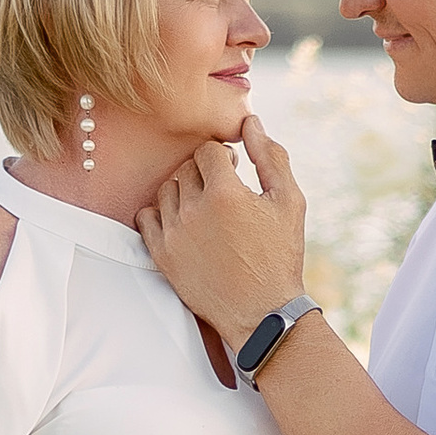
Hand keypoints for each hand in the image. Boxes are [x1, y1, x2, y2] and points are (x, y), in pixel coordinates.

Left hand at [137, 118, 308, 347]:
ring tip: (205, 209)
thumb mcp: (289, 202)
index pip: (207, 150)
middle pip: (186, 168)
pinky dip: (161, 213)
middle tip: (223, 191)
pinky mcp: (162, 255)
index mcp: (225, 193)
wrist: (262, 312)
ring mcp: (174, 234)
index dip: (223, 156)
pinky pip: (146, 217)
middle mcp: (193, 210)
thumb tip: (250, 122)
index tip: (234, 170)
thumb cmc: (280, 256)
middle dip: (204, 172)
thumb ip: (271, 157)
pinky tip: (183, 222)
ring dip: (184, 191)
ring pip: (166, 190)